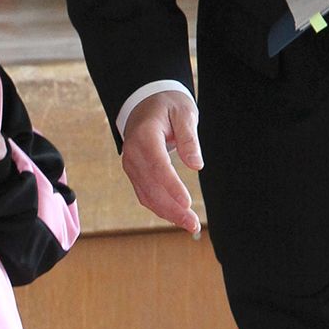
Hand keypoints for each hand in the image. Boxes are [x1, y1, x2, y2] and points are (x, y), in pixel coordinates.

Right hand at [120, 91, 202, 235]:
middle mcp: (133, 154)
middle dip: (173, 208)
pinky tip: (176, 216)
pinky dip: (160, 208)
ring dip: (168, 213)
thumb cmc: (167, 106)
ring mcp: (131, 166)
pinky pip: (145, 195)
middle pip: (152, 187)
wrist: (144, 103)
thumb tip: (196, 166)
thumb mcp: (183, 113)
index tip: (187, 203)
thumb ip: (189, 139)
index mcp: (144, 136)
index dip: (172, 187)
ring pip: (147, 195)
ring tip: (189, 224)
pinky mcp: (134, 174)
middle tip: (193, 223)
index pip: (158, 166)